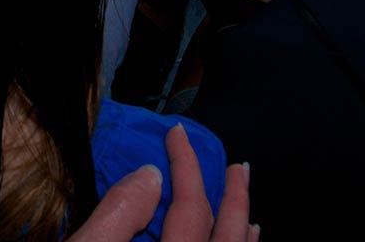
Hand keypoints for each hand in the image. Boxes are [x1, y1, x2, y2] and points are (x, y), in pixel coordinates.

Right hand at [67, 123, 253, 241]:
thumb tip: (150, 175)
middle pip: (227, 234)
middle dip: (234, 197)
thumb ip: (119, 212)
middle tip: (238, 168)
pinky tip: (241, 240)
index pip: (190, 208)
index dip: (186, 165)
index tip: (178, 134)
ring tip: (244, 202)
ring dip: (241, 227)